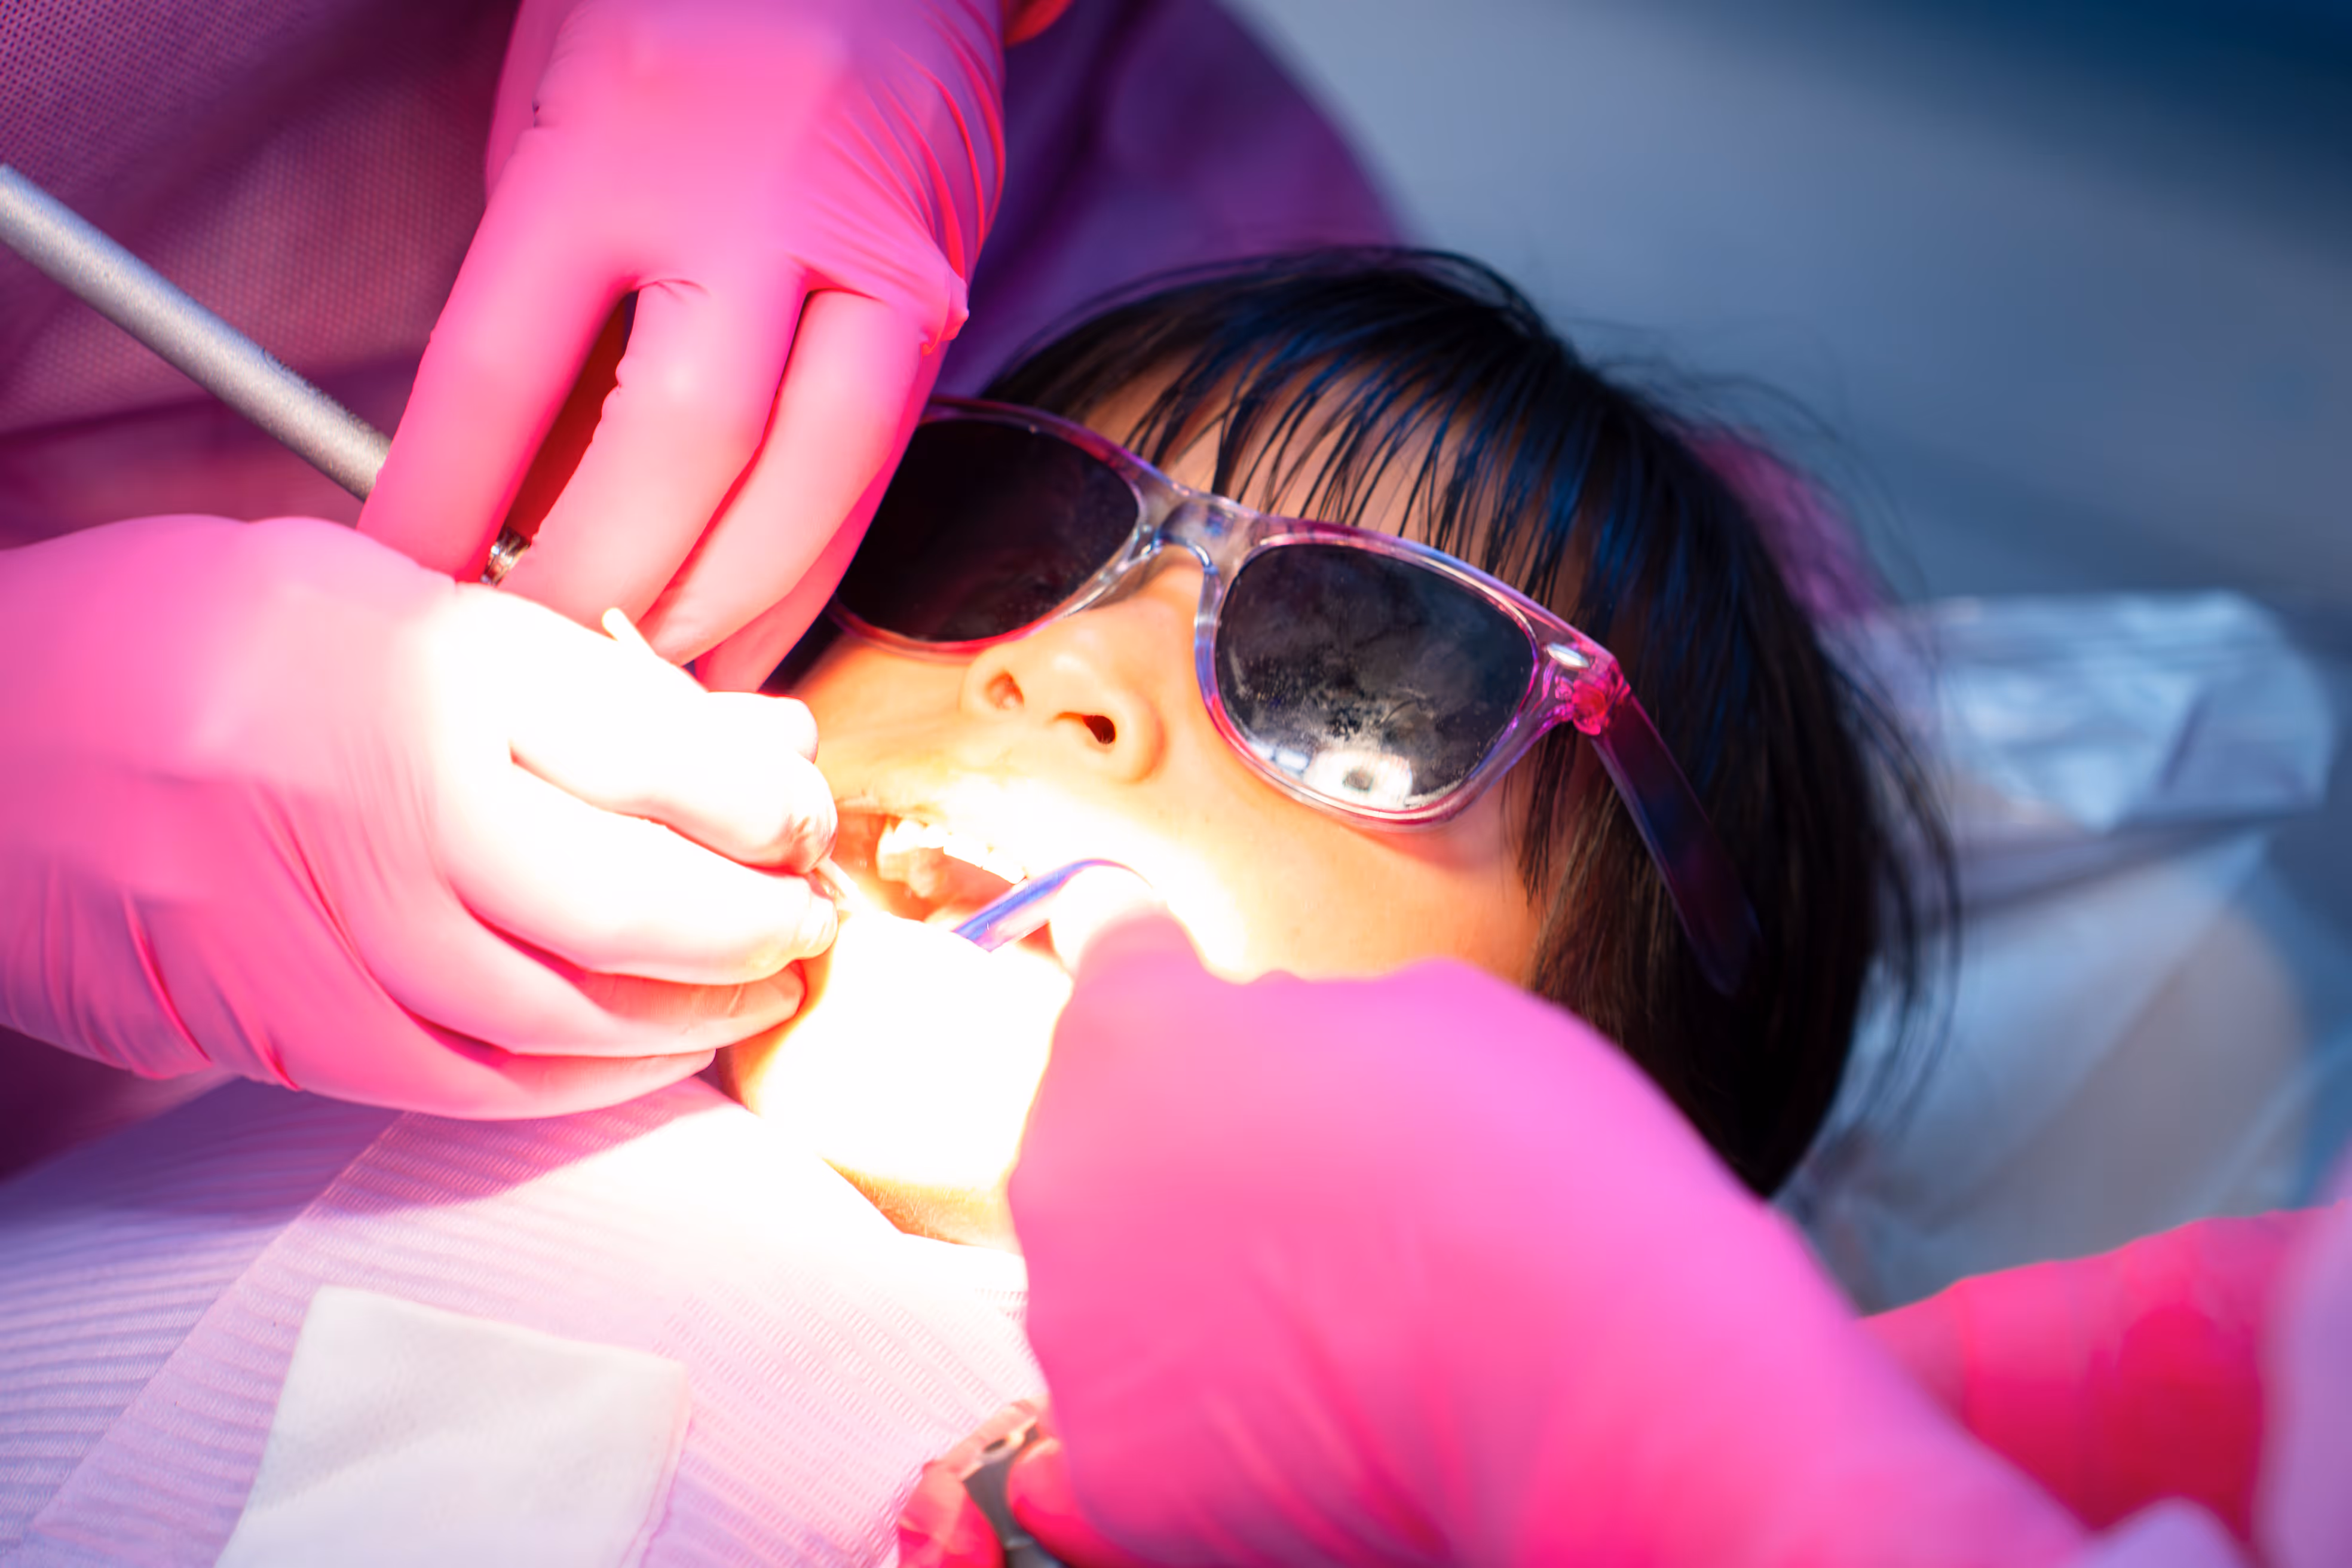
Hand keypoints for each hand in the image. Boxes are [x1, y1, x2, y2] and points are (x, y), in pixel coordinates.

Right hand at [0, 515, 837, 1117]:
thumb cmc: (193, 638)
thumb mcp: (390, 593)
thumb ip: (581, 676)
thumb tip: (764, 744)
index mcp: (421, 660)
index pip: (661, 751)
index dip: (769, 802)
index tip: (805, 815)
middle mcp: (381, 797)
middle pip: (633, 899)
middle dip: (757, 924)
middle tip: (807, 918)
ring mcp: (325, 928)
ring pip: (566, 1013)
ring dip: (694, 1015)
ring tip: (758, 986)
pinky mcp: (284, 1027)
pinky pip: (473, 1083)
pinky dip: (585, 1081)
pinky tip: (646, 1052)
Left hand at [361, 0, 1009, 688]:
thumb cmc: (681, 25)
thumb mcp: (555, 121)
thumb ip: (540, 303)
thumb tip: (513, 503)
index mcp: (619, 145)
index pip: (503, 366)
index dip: (442, 502)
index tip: (402, 589)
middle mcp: (761, 205)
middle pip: (679, 447)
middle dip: (603, 584)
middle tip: (540, 662)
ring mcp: (874, 257)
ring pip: (810, 484)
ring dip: (728, 609)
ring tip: (657, 684)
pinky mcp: (943, 301)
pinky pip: (877, 474)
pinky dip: (811, 573)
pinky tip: (753, 634)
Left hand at [1001, 917, 2090, 1566]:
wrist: (1595, 1381)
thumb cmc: (1535, 1179)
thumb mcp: (1433, 1010)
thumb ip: (1301, 1013)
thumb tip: (1272, 1032)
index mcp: (1135, 1041)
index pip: (1111, 973)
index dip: (1152, 970)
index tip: (1158, 967)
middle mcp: (1070, 1181)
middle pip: (1107, 1146)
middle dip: (1189, 1155)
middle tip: (1318, 1191)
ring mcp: (1080, 1334)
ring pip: (1119, 1287)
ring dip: (1195, 1286)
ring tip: (1338, 1307)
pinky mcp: (1120, 1467)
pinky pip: (1148, 1417)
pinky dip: (1213, 1414)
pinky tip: (1316, 1397)